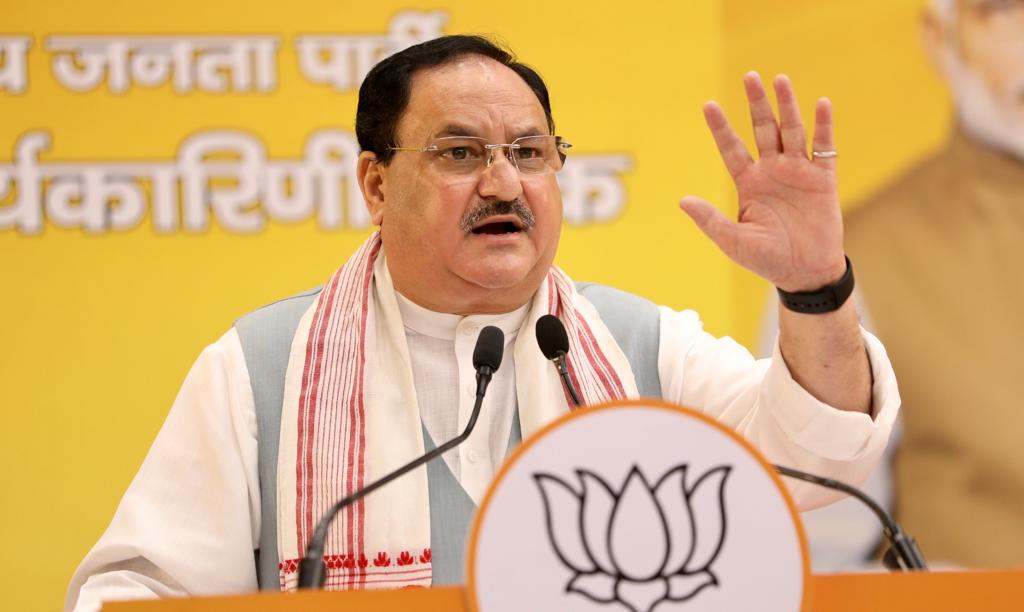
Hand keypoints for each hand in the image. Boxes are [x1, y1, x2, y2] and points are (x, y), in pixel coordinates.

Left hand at [679, 72, 845, 292]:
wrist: (805, 274)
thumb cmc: (767, 260)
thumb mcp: (733, 241)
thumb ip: (710, 219)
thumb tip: (682, 201)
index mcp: (748, 183)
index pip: (731, 148)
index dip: (721, 127)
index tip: (708, 104)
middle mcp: (772, 171)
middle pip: (763, 129)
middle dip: (756, 104)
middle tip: (750, 76)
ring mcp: (798, 172)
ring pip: (792, 131)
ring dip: (787, 106)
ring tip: (780, 80)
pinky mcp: (823, 180)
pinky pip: (824, 148)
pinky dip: (823, 126)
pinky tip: (821, 104)